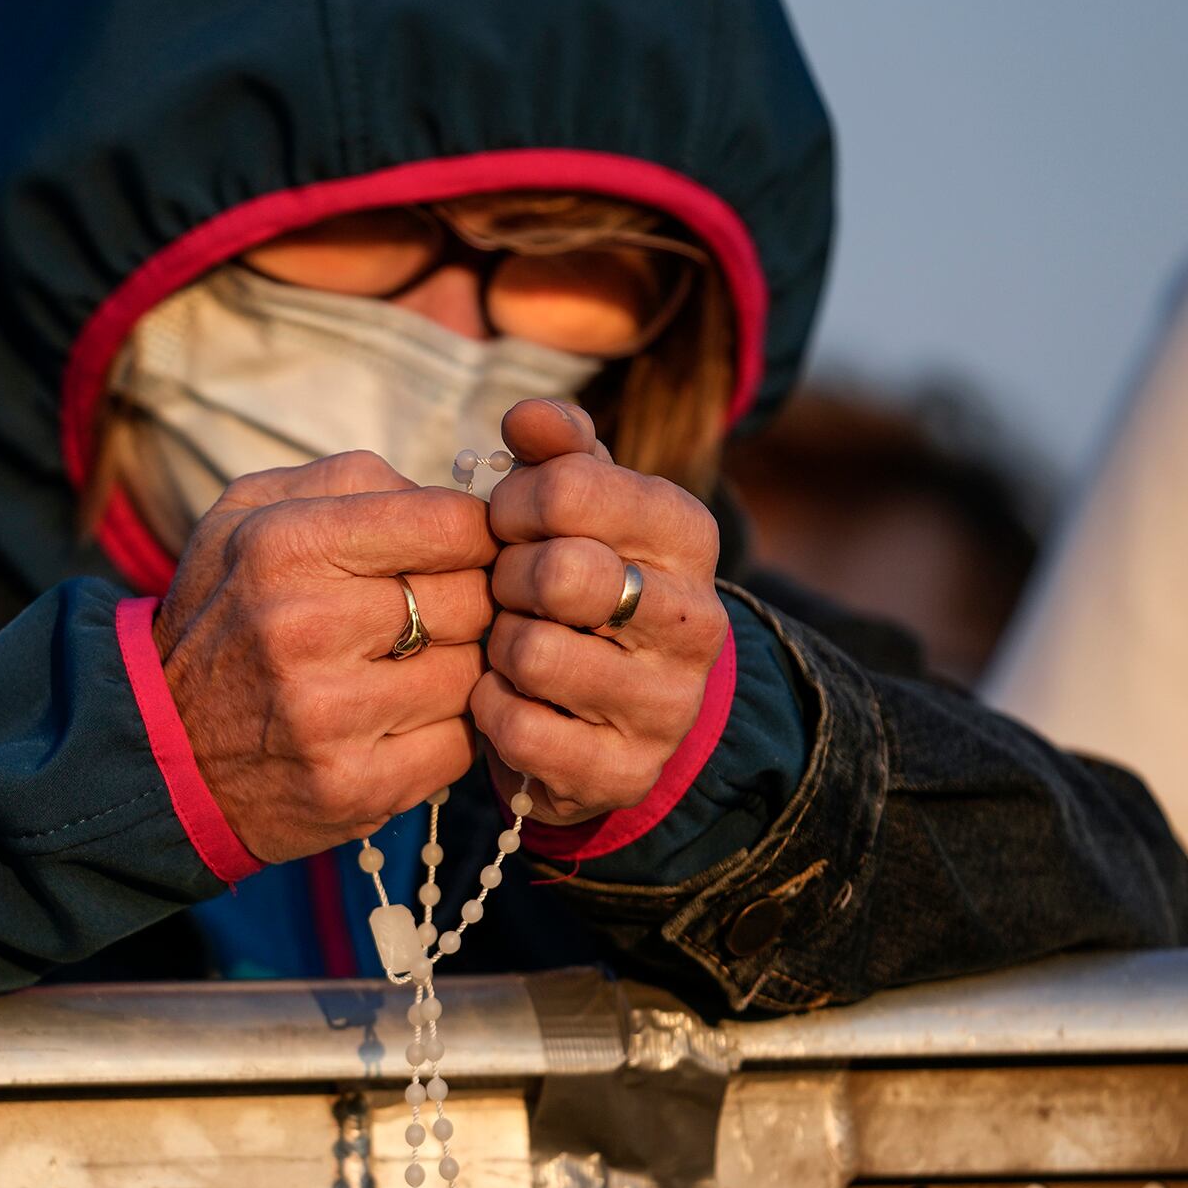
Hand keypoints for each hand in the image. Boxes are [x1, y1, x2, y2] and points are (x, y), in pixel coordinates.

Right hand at [155, 451, 496, 863]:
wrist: (162, 746)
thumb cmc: (226, 614)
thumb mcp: (250, 515)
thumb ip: (351, 480)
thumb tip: (451, 498)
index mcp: (286, 544)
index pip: (451, 524)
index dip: (472, 537)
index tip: (456, 553)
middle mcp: (305, 626)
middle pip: (471, 600)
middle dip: (463, 604)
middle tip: (428, 616)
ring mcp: (331, 715)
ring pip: (471, 674)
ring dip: (454, 671)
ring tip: (403, 671)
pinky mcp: (354, 786)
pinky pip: (460, 746)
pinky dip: (444, 734)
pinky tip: (398, 723)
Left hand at [472, 399, 727, 825]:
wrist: (610, 712)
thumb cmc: (580, 589)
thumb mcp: (577, 511)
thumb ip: (557, 451)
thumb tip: (527, 417)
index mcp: (686, 535)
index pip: (573, 487)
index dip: (513, 503)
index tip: (506, 524)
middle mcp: (695, 619)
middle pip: (558, 571)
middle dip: (505, 578)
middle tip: (504, 591)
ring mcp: (667, 703)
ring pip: (534, 653)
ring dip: (497, 648)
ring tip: (509, 646)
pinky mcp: (626, 771)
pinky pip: (520, 728)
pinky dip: (492, 711)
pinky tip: (506, 700)